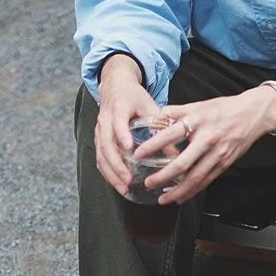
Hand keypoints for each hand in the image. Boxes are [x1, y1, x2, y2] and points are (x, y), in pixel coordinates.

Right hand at [95, 54, 160, 196]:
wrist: (114, 86)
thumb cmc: (134, 97)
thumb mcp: (150, 106)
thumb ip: (161, 126)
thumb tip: (177, 152)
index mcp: (118, 108)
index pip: (118, 123)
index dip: (122, 135)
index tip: (129, 148)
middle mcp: (105, 120)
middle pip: (106, 145)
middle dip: (116, 165)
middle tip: (127, 180)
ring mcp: (99, 131)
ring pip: (100, 155)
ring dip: (111, 173)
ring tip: (123, 188)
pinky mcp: (98, 139)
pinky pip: (100, 158)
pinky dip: (108, 172)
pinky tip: (118, 184)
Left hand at [133, 86, 275, 204]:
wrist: (253, 114)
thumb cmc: (225, 108)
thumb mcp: (199, 104)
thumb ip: (177, 111)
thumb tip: (157, 116)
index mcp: (197, 121)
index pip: (170, 135)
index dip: (152, 146)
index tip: (138, 155)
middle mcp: (207, 139)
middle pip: (182, 163)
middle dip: (163, 176)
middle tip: (149, 183)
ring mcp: (217, 153)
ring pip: (195, 177)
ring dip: (178, 190)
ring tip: (164, 198)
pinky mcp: (225, 163)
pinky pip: (206, 180)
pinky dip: (193, 191)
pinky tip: (181, 196)